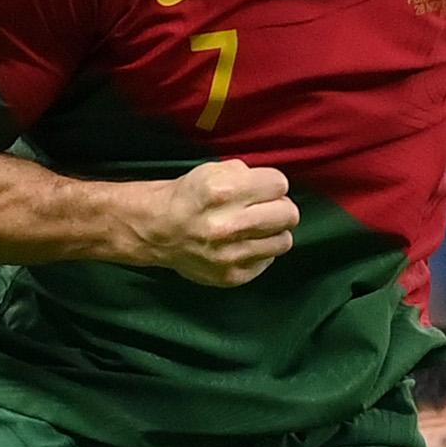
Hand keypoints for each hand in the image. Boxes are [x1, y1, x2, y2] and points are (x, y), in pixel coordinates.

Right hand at [133, 159, 297, 286]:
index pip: (279, 184)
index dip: (272, 185)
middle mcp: (228, 225)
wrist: (157, 231)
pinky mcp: (232, 276)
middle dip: (280, 208)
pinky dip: (260, 251)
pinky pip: (267, 261)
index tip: (263, 189)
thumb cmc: (187, 197)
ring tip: (257, 228)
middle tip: (266, 209)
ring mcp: (231, 255)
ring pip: (284, 241)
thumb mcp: (211, 170)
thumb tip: (275, 188)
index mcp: (223, 191)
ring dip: (273, 232)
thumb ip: (246, 174)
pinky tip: (243, 244)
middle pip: (288, 214)